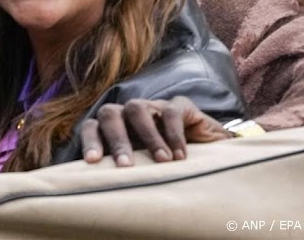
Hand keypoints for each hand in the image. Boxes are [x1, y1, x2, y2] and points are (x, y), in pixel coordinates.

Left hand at [79, 96, 230, 166]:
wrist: (213, 156)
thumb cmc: (169, 169)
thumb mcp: (145, 172)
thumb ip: (126, 176)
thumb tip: (104, 198)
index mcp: (115, 130)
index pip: (92, 127)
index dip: (90, 141)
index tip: (93, 162)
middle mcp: (130, 115)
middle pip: (110, 114)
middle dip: (116, 139)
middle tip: (126, 166)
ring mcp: (153, 107)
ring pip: (137, 108)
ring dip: (147, 135)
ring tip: (162, 161)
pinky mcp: (179, 106)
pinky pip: (170, 112)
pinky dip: (174, 134)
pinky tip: (181, 157)